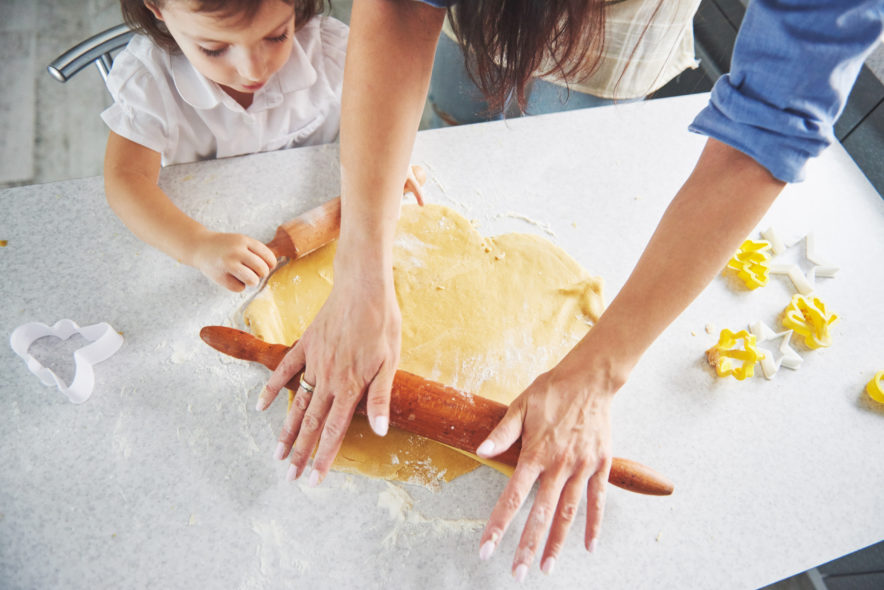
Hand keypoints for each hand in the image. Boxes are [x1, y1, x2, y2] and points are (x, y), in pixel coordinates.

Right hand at [191, 230, 276, 290]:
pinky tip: (230, 277)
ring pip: (253, 281)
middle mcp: (237, 251)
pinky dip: (238, 285)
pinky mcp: (220, 276)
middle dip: (261, 274)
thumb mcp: (241, 241)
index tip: (266, 266)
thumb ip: (257, 251)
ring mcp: (228, 264)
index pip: (269, 257)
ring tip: (244, 276)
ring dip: (251, 281)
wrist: (199, 247)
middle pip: (263, 270)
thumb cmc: (225, 246)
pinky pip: (239, 288)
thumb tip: (273, 267)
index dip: (270, 264)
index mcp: (245, 241)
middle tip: (253, 271)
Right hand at [257, 270, 400, 484]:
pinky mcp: (305, 345)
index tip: (313, 479)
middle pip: (312, 424)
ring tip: (276, 455)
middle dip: (300, 453)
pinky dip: (272, 389)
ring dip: (286, 431)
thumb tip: (380, 430)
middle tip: (289, 478)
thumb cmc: (382, 323)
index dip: (323, 458)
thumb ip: (381, 397)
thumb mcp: (390, 361)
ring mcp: (313, 361)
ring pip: (297, 404)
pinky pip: (284, 371)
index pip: (334, 431)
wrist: (363, 286)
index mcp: (350, 386)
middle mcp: (328, 378)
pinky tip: (261, 407)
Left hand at [475, 359, 616, 580]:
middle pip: (540, 513)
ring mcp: (582, 467)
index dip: (499, 525)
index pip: (513, 496)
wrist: (591, 379)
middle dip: (527, 545)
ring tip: (546, 567)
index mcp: (535, 453)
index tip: (487, 548)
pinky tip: (588, 546)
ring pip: (568, 513)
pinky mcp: (601, 464)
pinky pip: (598, 500)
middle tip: (518, 573)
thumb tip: (481, 451)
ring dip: (557, 542)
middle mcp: (559, 465)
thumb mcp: (521, 406)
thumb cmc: (552, 390)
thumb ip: (502, 433)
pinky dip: (594, 524)